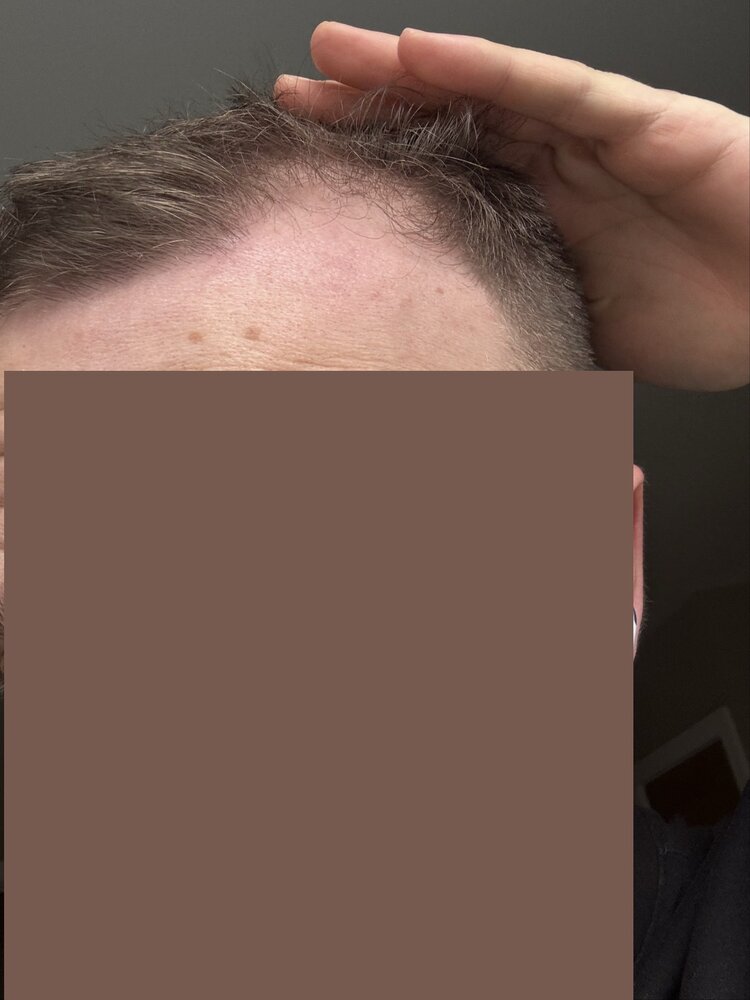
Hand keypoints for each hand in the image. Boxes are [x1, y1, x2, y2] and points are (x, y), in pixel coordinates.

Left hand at [275, 24, 749, 388]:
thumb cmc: (700, 321)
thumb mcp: (578, 336)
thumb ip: (519, 333)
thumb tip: (450, 378)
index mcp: (539, 217)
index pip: (442, 180)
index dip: (375, 169)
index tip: (304, 171)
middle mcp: (558, 168)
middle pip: (449, 122)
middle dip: (371, 108)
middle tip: (295, 97)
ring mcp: (595, 140)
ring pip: (488, 90)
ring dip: (410, 69)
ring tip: (334, 55)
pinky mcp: (642, 122)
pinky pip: (555, 89)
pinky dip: (490, 68)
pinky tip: (424, 53)